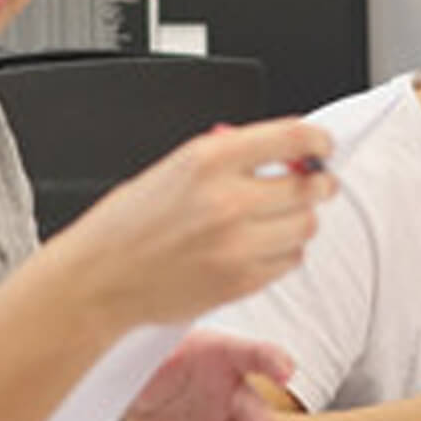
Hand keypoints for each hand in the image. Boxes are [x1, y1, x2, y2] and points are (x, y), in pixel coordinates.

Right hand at [50, 117, 335, 328]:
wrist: (98, 278)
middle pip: (309, 187)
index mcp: (209, 159)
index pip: (293, 138)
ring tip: (279, 218)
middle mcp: (227, 200)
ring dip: (300, 220)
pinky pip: (289, 261)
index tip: (322, 145)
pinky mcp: (240, 282)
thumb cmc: (127, 223)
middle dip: (318, 183)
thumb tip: (283, 151)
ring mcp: (236, 244)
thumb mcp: (173, 167)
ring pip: (305, 226)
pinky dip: (284, 252)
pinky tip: (262, 246)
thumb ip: (230, 157)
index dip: (318, 141)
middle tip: (316, 183)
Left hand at [123, 329, 292, 420]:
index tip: (286, 371)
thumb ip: (161, 344)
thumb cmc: (153, 362)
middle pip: (253, 409)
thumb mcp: (154, 346)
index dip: (273, 361)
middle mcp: (231, 391)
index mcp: (223, 355)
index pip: (255, 354)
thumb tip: (146, 329)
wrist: (132, 399)